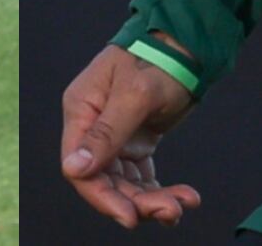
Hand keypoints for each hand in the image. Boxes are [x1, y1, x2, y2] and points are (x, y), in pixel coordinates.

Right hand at [60, 44, 201, 227]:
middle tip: (170, 211)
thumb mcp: (134, 96)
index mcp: (82, 110)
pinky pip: (141, 177)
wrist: (187, 46)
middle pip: (104, 180)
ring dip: (153, 199)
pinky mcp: (136, 142)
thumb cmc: (158, 61)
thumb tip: (74, 168)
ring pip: (125, 183)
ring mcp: (115, 136)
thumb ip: (106, 133)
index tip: (131, 217)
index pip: (80, 167)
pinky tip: (184, 196)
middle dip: (136, 201)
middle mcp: (93, 126)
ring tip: (184, 203)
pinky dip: (160, 190)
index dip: (102, 197)